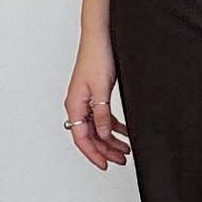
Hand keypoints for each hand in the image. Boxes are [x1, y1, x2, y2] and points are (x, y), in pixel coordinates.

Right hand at [64, 30, 130, 170]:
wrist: (100, 36)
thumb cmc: (97, 57)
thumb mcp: (101, 89)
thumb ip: (102, 114)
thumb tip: (104, 135)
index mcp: (74, 105)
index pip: (82, 138)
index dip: (93, 154)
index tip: (105, 165)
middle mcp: (78, 105)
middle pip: (90, 136)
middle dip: (106, 150)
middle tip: (122, 160)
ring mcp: (87, 101)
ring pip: (98, 129)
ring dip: (111, 141)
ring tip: (126, 150)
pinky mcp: (96, 96)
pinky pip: (104, 118)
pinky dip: (115, 127)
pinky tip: (126, 133)